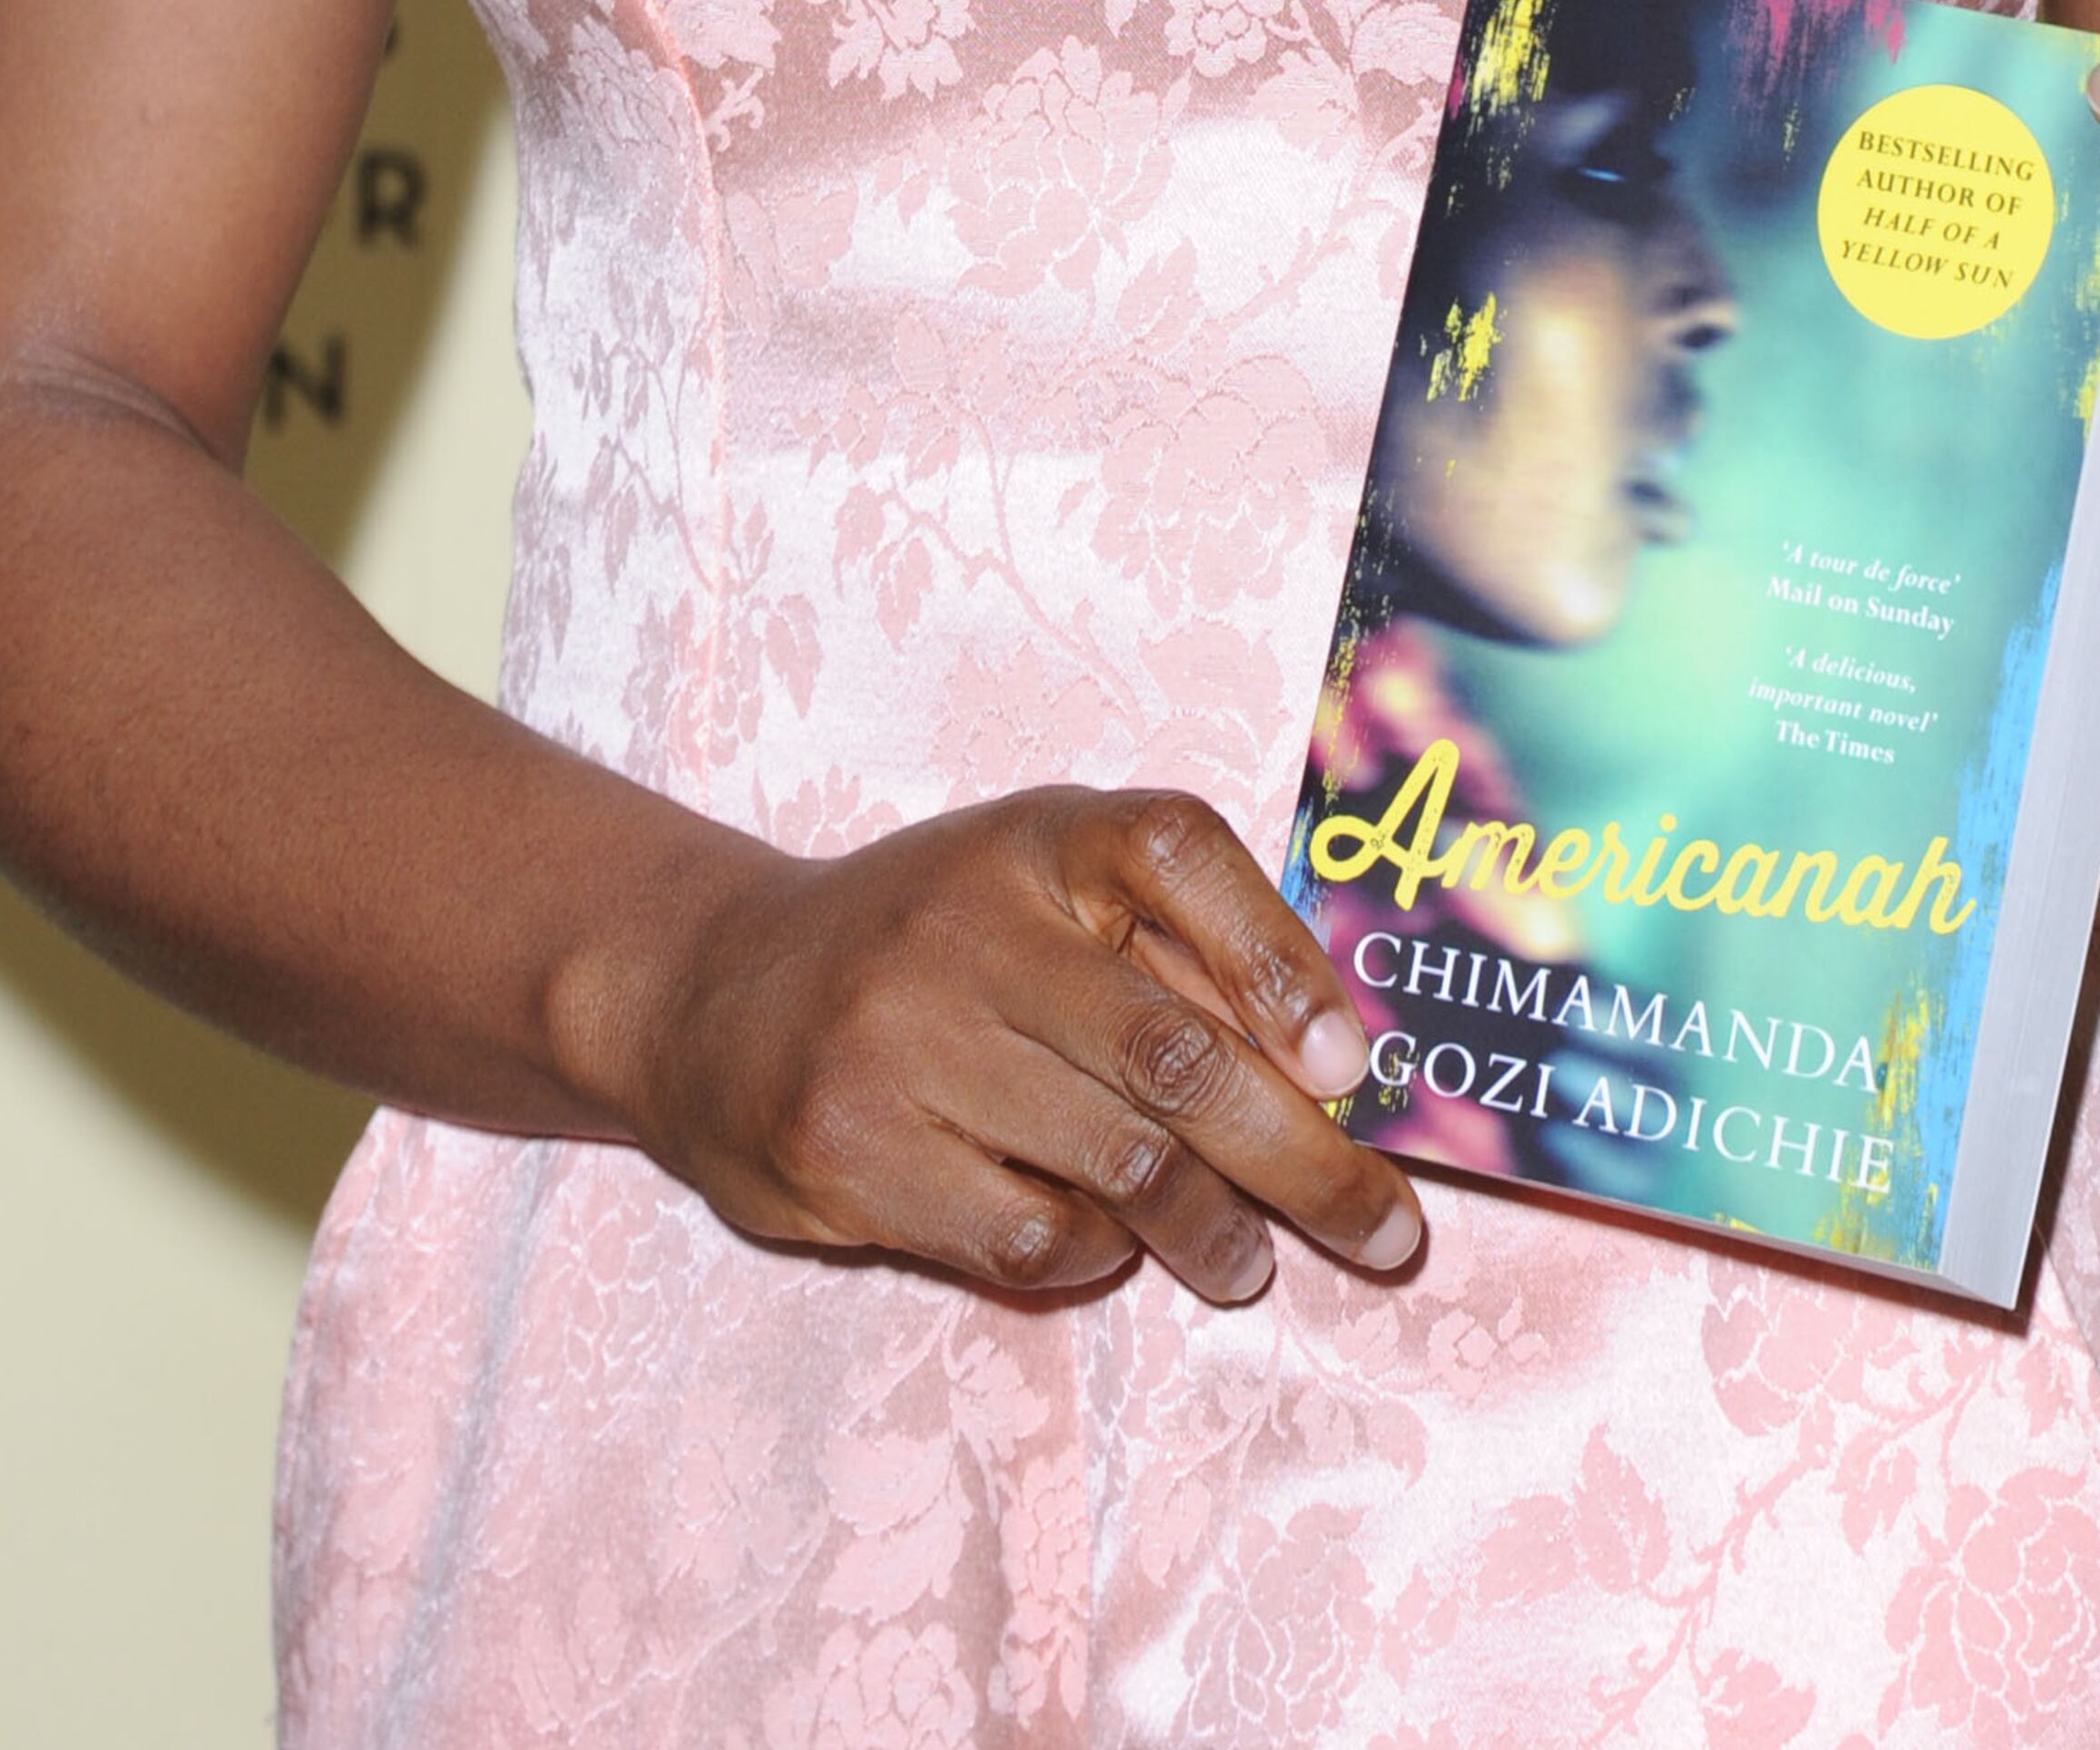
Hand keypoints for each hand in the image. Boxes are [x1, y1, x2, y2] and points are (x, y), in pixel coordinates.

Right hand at [620, 782, 1426, 1304]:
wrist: (714, 992)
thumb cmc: (935, 945)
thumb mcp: (1040, 893)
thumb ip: (1174, 954)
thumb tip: (1338, 1070)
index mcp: (1040, 836)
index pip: (1181, 857)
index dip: (1283, 963)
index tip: (1353, 1066)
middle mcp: (970, 924)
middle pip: (1175, 1055)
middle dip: (1303, 1160)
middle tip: (1385, 1232)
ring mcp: (901, 1041)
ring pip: (1119, 1164)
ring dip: (1214, 1232)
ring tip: (1247, 1263)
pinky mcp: (853, 1153)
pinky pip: (1030, 1236)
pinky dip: (1096, 1256)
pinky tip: (1108, 1248)